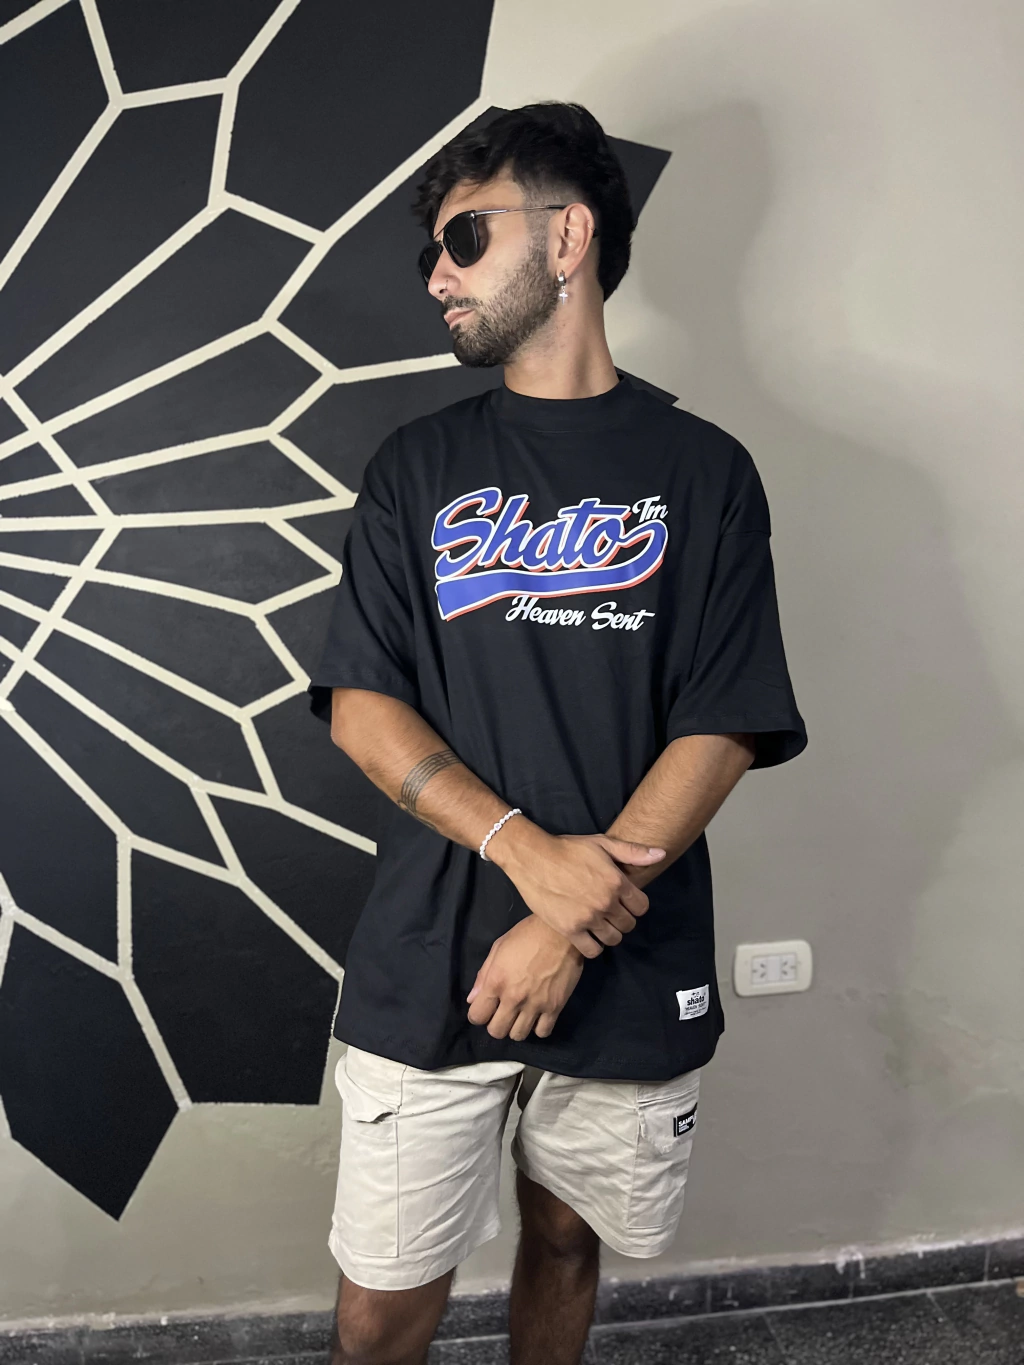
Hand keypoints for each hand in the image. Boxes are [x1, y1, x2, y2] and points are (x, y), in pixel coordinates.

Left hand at [466, 916, 584, 1040]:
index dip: (478, 1014)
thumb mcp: (499, 948)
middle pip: (497, 1031)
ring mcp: (535, 1004)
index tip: (485, 1008)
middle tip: (502, 1013)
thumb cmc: (527, 935)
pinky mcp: (555, 1007)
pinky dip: (538, 1028)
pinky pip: (543, 1032)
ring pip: (518, 1035)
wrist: (561, 932)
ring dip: (516, 1027)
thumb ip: (483, 975)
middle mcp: (513, 998)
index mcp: (496, 982)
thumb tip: (472, 999)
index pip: (477, 1016)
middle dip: (495, 1024)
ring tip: (520, 1015)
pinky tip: (538, 1016)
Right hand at [487, 823, 664, 958]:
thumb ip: (633, 851)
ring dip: (609, 932)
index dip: (635, 904)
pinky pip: (592, 950)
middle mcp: (605, 902)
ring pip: (613, 939)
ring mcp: (588, 918)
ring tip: (599, 923)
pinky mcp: (570, 930)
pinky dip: (594, 946)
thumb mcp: (602, 843)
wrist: (533, 858)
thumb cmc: (568, 849)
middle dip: (623, 918)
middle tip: (610, 912)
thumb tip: (660, 855)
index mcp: (616, 882)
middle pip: (629, 924)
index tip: (624, 901)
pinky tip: (588, 935)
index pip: (642, 907)